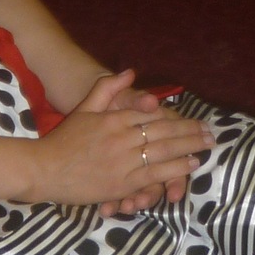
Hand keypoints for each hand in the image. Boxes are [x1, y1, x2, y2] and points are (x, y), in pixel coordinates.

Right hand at [25, 71, 213, 211]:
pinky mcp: (121, 183)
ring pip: (164, 152)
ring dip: (190, 147)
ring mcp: (123, 161)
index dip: (178, 118)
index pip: (153, 116)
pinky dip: (175, 168)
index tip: (196, 119)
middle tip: (211, 132)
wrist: (43, 169)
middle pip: (164, 132)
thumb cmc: (63, 140)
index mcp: (114, 119)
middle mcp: (121, 138)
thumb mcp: (84, 109)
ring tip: (207, 145)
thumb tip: (130, 71)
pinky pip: (154, 173)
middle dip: (191, 131)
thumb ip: (107, 88)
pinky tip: (191, 164)